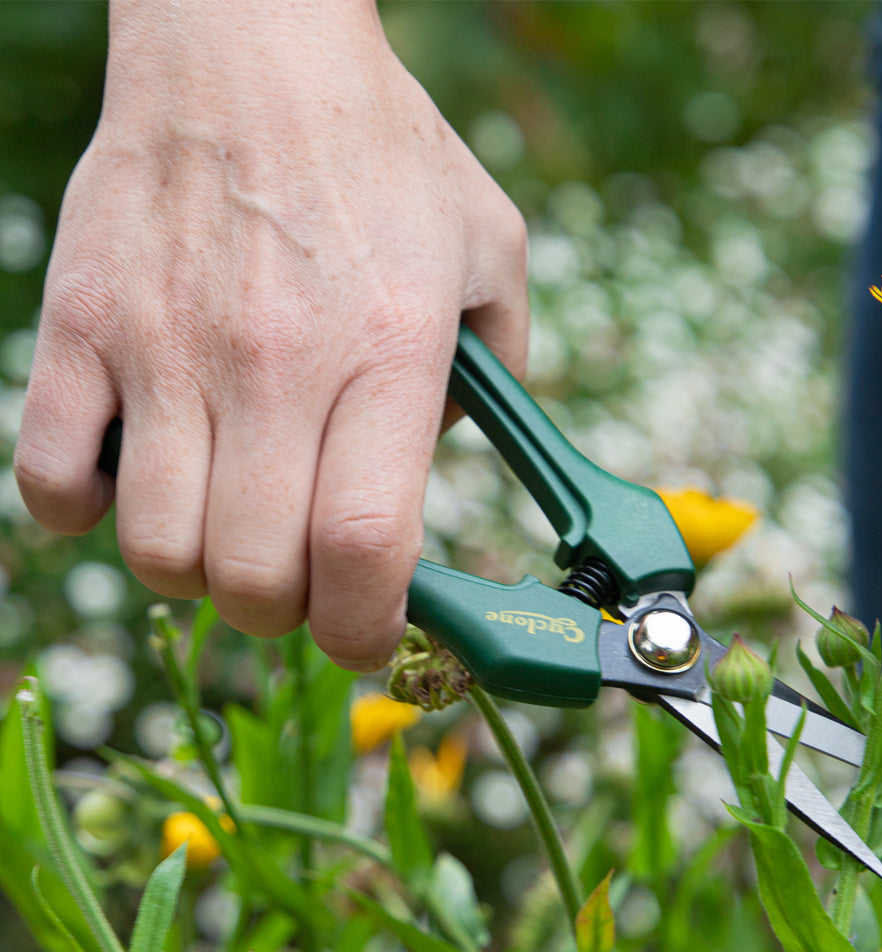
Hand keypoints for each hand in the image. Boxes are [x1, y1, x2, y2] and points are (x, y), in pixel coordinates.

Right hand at [14, 0, 527, 669]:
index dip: (369, 628)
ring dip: (197, 574)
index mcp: (388, 354)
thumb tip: (465, 461)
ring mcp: (165, 350)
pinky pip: (50, 477)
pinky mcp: (83, 327)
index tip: (373, 637)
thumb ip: (506, 369)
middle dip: (286, 613)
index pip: (368, 546)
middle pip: (255, 578)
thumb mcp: (491, 249)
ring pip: (156, 551)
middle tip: (303, 579)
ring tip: (228, 528)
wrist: (250, 43)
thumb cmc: (381, 151)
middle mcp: (275, 365)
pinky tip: (134, 481)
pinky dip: (84, 515)